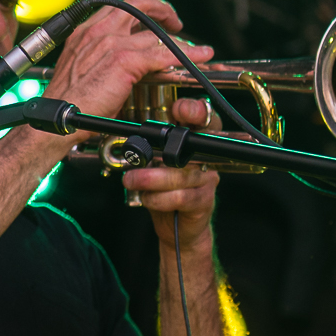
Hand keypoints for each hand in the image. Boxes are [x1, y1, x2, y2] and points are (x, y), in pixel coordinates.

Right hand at [43, 0, 212, 119]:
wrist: (58, 119)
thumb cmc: (67, 104)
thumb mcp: (81, 71)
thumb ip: (99, 60)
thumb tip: (121, 66)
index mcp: (85, 32)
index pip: (119, 8)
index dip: (142, 10)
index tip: (154, 20)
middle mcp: (97, 31)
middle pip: (138, 5)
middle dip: (162, 10)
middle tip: (175, 23)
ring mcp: (111, 43)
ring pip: (156, 34)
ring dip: (181, 41)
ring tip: (196, 50)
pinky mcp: (125, 60)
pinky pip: (164, 53)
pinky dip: (187, 54)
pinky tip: (200, 57)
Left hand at [125, 96, 219, 242]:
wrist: (176, 225)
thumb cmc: (164, 190)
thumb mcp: (152, 165)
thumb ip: (147, 151)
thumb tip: (128, 144)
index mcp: (194, 142)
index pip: (203, 118)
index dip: (195, 111)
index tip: (179, 110)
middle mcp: (205, 158)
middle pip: (198, 143)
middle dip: (176, 143)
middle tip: (147, 152)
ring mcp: (206, 179)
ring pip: (180, 174)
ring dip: (150, 179)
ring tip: (131, 180)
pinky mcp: (204, 200)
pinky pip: (180, 196)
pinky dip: (158, 199)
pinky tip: (147, 198)